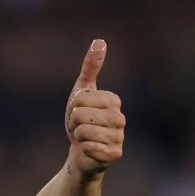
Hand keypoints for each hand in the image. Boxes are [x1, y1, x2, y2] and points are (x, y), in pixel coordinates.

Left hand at [64, 39, 124, 176]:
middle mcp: (120, 118)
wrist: (82, 152)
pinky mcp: (114, 154)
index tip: (80, 112)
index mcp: (114, 100)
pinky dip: (83, 149)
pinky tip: (89, 150)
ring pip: (84, 131)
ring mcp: (119, 137)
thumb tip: (101, 41)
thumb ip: (90, 67)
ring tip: (84, 138)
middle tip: (80, 127)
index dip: (74, 107)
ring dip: (77, 136)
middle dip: (74, 122)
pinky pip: (88, 147)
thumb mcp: (82, 91)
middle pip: (81, 114)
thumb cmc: (82, 121)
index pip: (81, 98)